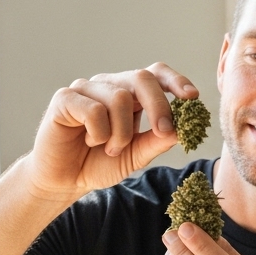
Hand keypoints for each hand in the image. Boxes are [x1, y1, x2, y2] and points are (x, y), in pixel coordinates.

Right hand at [27, 65, 197, 201]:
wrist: (63, 180)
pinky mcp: (65, 98)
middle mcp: (109, 85)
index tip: (192, 97)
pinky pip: (93, 110)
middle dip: (159, 106)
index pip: (155, 74)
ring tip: (110, 149)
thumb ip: (156, 141)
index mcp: (130, 94)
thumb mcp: (136, 155)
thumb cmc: (99, 163)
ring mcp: (86, 88)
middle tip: (164, 133)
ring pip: (119, 98)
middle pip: (142, 78)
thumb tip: (180, 129)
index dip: (175, 80)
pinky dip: (99, 133)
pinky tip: (90, 141)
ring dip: (122, 133)